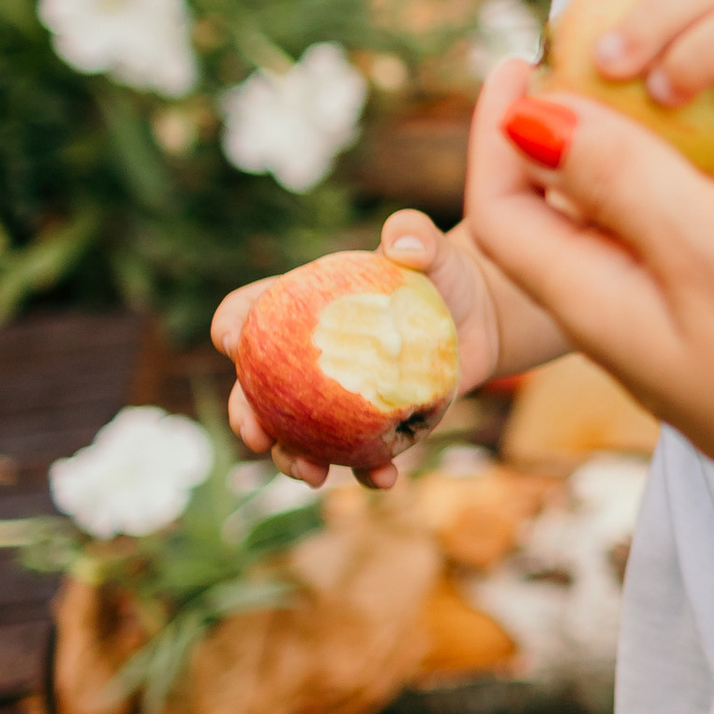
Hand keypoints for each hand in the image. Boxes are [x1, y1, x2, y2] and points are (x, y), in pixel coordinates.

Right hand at [211, 62, 539, 489]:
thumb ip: (414, 235)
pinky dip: (369, 470)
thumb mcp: (430, 249)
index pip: (249, 314)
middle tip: (256, 435)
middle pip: (256, 390)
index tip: (232, 342)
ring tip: (311, 474)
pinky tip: (384, 478)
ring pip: (297, 435)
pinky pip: (361, 455)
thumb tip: (403, 245)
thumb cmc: (443, 273)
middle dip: (245, 416)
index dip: (232, 327)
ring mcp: (334, 398)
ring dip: (293, 459)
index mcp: (299, 308)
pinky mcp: (372, 425)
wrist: (481, 318)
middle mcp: (306, 359)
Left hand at [470, 77, 713, 549]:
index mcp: (600, 306)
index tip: (525, 52)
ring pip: (662, 236)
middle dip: (586, 135)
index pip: (505, 213)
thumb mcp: (708, 249)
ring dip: (684, 165)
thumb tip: (531, 118)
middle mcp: (638, 326)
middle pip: (576, 220)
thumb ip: (621, 177)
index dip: (500, 128)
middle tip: (622, 64)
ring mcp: (704, 344)